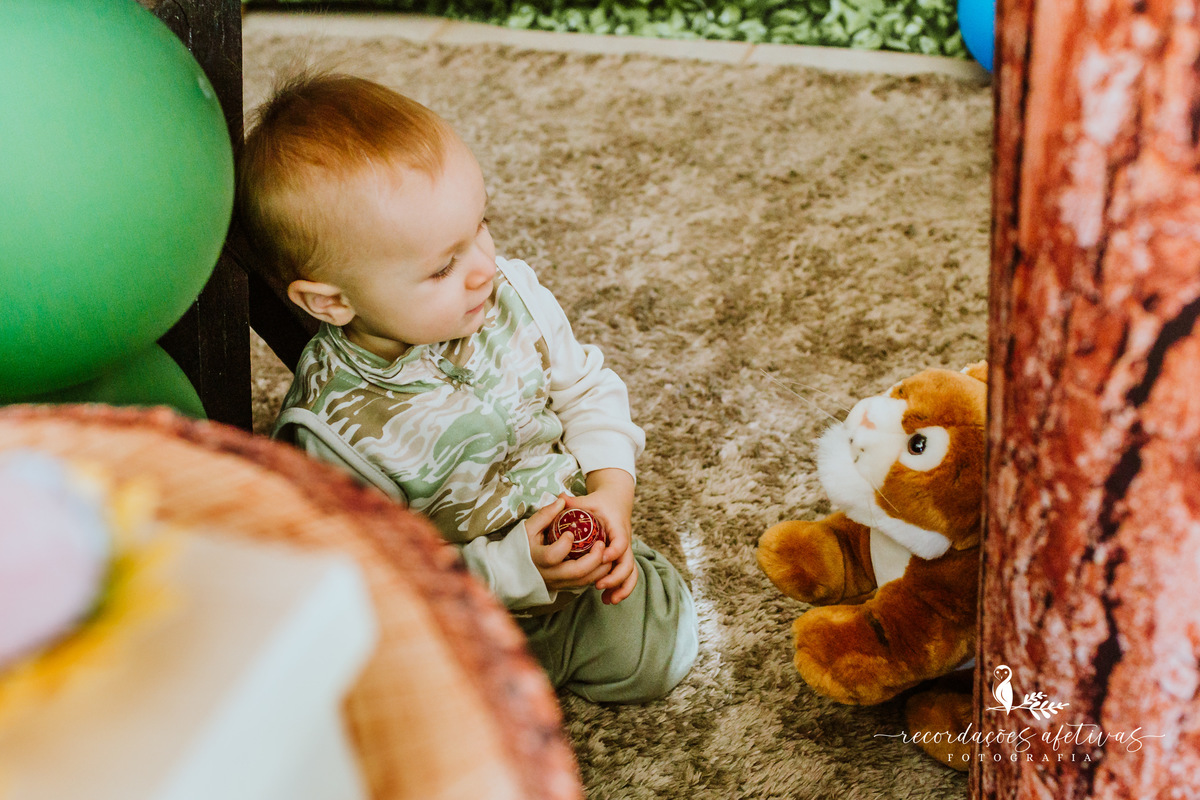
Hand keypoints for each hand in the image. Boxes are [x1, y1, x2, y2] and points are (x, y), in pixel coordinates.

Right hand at [526, 495, 612, 591]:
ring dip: (599, 569)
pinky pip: (583, 584)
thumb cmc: (520, 546)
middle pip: (575, 572)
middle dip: (593, 559)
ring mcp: (557, 583)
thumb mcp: (528, 528)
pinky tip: (601, 561)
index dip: (564, 545)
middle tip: (601, 544)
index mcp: (537, 559)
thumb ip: (545, 515)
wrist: (513, 571)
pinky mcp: (563, 587)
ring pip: (583, 581)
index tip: (570, 533)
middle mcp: (548, 575)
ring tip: (605, 551)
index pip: (553, 556)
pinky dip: (595, 574)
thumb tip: (561, 501)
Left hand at [566, 469, 637, 604]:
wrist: (617, 500)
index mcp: (617, 527)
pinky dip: (621, 588)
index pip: (620, 542)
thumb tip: (559, 498)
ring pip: (630, 572)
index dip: (613, 552)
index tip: (601, 557)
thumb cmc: (600, 501)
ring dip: (622, 587)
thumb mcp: (589, 499)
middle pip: (628, 562)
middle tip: (599, 584)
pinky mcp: (621, 558)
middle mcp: (624, 541)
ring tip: (608, 600)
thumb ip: (574, 501)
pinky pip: (626, 576)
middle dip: (616, 577)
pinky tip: (608, 599)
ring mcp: (624, 551)